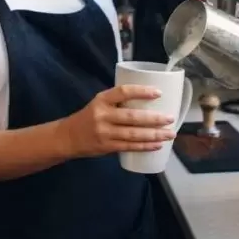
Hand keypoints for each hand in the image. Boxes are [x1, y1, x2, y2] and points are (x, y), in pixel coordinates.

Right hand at [60, 84, 176, 157]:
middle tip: (170, 118)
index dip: (141, 91)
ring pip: (134, 134)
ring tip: (170, 134)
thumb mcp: (98, 104)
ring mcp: (104, 133)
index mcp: (101, 100)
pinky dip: (145, 146)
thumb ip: (118, 103)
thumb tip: (148, 103)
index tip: (158, 93)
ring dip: (154, 135)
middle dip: (154, 119)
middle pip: (132, 117)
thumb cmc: (88, 118)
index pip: (123, 92)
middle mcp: (102, 115)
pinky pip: (129, 146)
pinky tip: (157, 145)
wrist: (68, 137)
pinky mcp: (107, 147)